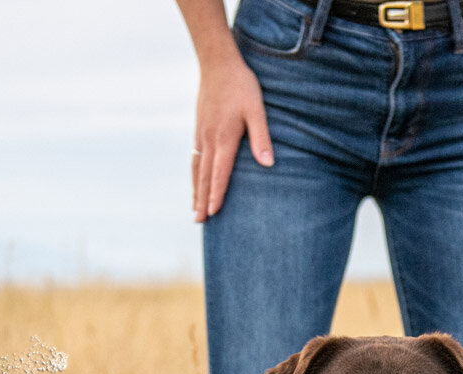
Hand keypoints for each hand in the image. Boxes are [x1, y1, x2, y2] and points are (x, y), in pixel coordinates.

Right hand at [193, 52, 273, 220]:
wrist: (217, 63)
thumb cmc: (241, 86)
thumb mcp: (257, 110)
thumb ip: (262, 138)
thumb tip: (268, 164)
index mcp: (224, 138)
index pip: (220, 173)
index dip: (217, 194)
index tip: (213, 213)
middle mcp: (208, 139)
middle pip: (204, 176)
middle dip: (202, 200)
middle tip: (199, 221)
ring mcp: (201, 134)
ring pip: (197, 168)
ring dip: (195, 190)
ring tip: (194, 209)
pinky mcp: (199, 128)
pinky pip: (194, 157)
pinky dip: (194, 174)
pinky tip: (196, 181)